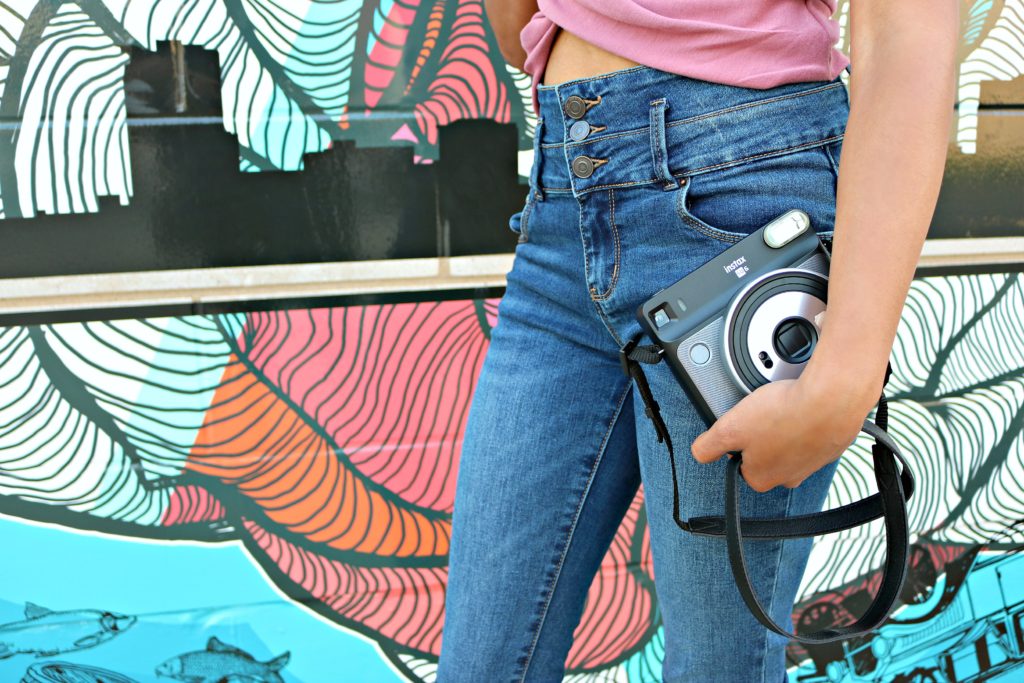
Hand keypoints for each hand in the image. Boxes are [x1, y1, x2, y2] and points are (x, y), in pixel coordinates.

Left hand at [689, 373, 876, 492]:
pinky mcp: (832, 445)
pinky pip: (813, 433)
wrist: (833, 398)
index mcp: (762, 478)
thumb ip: (708, 446)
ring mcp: (814, 463)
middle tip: (764, 412)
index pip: (739, 462)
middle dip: (763, 433)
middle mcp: (789, 477)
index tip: (742, 424)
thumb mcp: (729, 428)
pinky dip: (808, 420)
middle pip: (765, 453)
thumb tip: (699, 454)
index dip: (738, 439)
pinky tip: (804, 405)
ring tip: (785, 406)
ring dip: (786, 425)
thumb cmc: (783, 414)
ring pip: (790, 443)